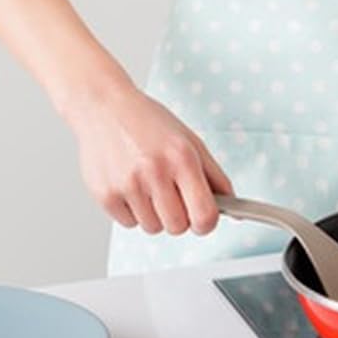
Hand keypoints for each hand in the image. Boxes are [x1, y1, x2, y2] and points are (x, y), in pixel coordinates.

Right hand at [65, 81, 233, 235]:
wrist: (104, 108)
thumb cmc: (149, 123)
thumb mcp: (191, 142)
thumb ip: (215, 177)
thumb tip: (233, 210)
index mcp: (182, 158)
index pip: (204, 215)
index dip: (207, 223)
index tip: (204, 220)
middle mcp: (155, 172)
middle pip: (177, 227)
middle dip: (180, 218)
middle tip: (174, 198)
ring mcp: (127, 185)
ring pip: (152, 228)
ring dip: (155, 215)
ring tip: (150, 187)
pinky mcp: (105, 195)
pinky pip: (128, 224)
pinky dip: (133, 212)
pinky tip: (131, 186)